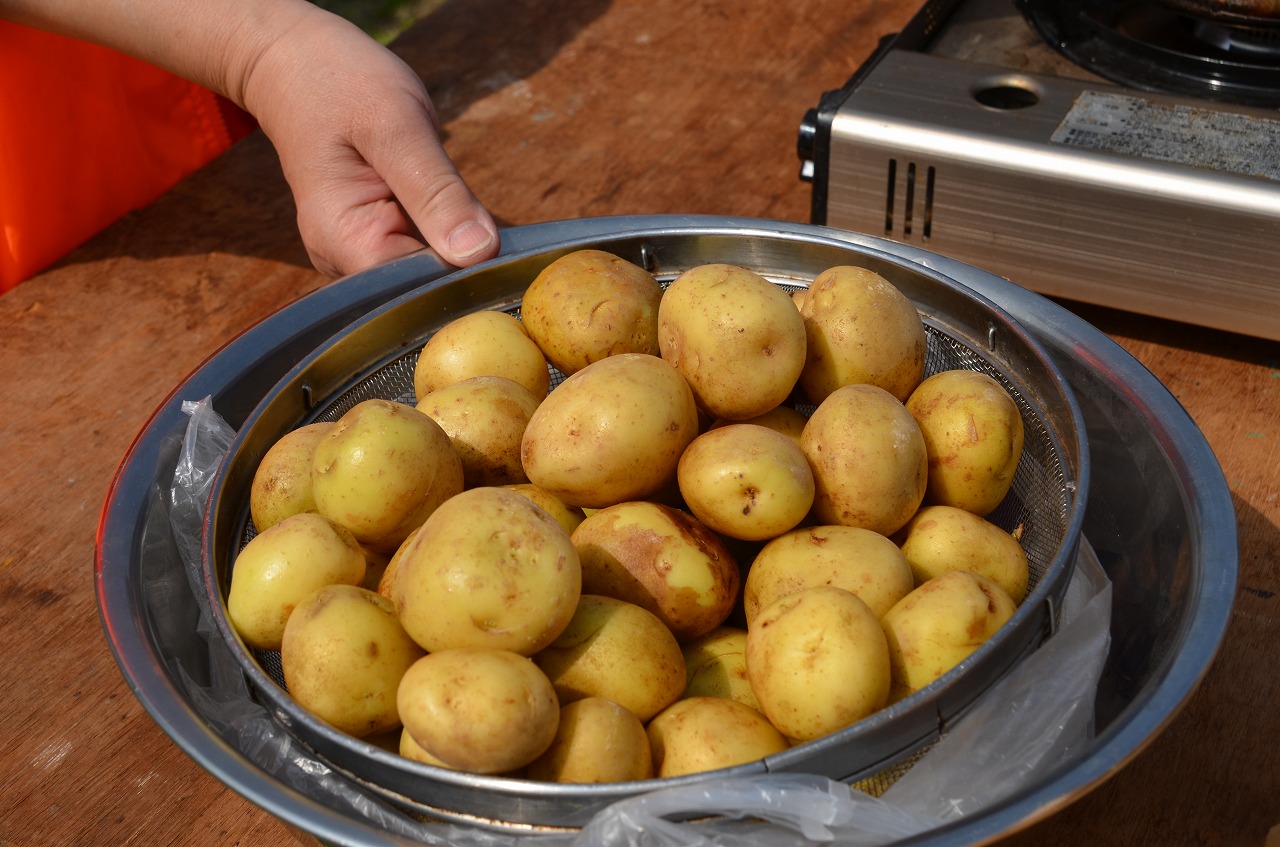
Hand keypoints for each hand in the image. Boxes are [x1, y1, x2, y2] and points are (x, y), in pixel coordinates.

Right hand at [241, 11, 498, 275]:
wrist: (297, 66)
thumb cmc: (340, 84)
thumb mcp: (397, 126)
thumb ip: (437, 191)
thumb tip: (479, 252)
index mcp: (342, 239)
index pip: (417, 288)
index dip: (464, 276)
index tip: (502, 254)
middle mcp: (343, 260)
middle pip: (422, 288)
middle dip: (465, 264)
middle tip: (494, 227)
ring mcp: (355, 255)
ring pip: (426, 272)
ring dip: (458, 250)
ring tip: (467, 210)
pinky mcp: (372, 242)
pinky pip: (421, 252)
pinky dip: (445, 236)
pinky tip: (455, 213)